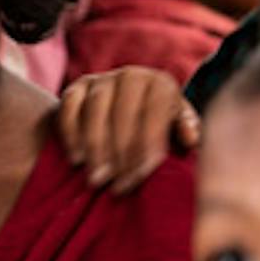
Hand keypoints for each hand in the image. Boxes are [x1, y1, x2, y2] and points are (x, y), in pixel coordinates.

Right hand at [57, 69, 196, 193]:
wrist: (124, 112)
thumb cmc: (158, 128)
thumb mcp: (177, 129)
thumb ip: (186, 132)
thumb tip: (190, 138)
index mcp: (161, 84)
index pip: (154, 114)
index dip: (147, 146)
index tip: (140, 176)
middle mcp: (132, 75)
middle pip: (123, 113)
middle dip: (121, 153)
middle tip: (118, 185)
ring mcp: (102, 79)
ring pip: (95, 110)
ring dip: (96, 147)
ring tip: (98, 178)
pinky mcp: (77, 87)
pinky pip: (70, 107)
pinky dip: (72, 134)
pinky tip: (77, 160)